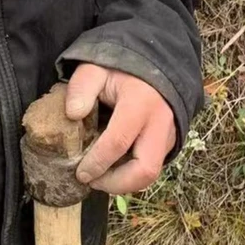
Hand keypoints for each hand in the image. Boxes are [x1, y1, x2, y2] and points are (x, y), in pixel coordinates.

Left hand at [64, 64, 176, 194]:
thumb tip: (73, 114)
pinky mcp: (171, 139)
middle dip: (117, 184)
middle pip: (145, 169)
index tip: (80, 173)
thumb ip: (81, 87)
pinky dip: (133, 172)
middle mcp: (160, 122)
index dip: (97, 163)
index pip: (118, 142)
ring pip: (153, 172)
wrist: (152, 60)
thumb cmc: (119, 66)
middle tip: (93, 182)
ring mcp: (169, 132)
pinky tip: (114, 167)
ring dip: (126, 182)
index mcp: (140, 102)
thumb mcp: (95, 68)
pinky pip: (154, 164)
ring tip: (101, 177)